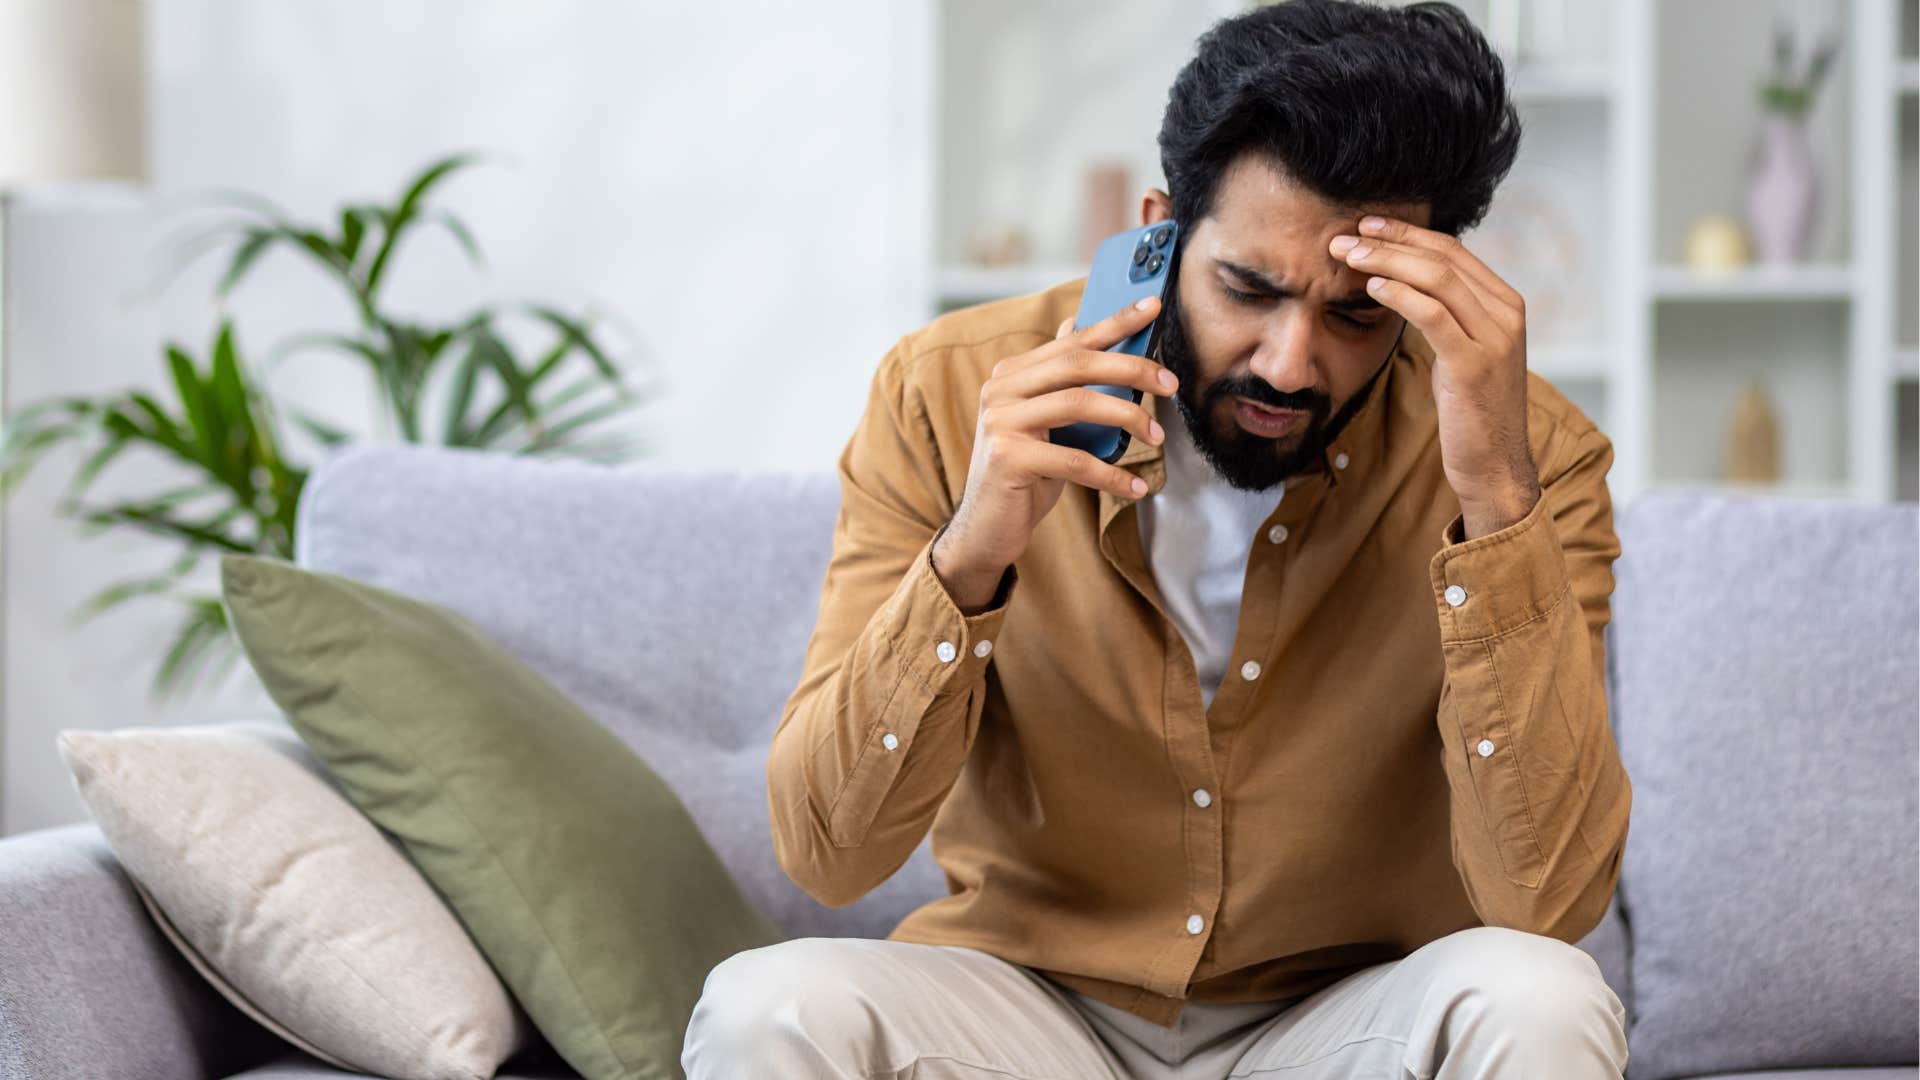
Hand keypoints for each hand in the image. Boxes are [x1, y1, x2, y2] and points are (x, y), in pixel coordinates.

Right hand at [934, 295, 1177, 604]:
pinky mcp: (1007, 458)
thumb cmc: (1025, 473)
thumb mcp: (1046, 422)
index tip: (1154, 306)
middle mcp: (1000, 390)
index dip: (1115, 322)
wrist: (986, 527)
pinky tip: (1136, 486)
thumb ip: (1060, 379)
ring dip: (1128, 418)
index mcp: (1012, 374)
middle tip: (1170, 384)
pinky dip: (1112, 475)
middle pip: (1077, 365)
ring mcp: (1000, 422)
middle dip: (1131, 368)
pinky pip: (1074, 460)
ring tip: (1157, 437)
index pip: (1072, 341)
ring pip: (1078, 405)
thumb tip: (1078, 324)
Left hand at [1330, 214, 1541, 538]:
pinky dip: (1399, 295)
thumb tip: (1406, 287)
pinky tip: (1371, 288)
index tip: (1367, 226)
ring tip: (1348, 256)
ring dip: (1387, 262)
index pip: (1453, 252)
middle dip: (1391, 241)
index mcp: (1505, 305)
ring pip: (1437, 278)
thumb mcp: (1464, 354)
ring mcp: (1495, 337)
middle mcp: (1506, 314)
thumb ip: (1448, 317)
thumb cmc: (1472, 412)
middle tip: (1347, 236)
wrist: (1495, 464)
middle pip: (1443, 257)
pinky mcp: (1474, 363)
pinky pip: (1433, 314)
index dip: (1408, 234)